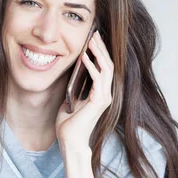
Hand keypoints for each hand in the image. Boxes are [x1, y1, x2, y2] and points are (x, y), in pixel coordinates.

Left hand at [55, 30, 113, 148]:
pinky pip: (97, 79)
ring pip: (106, 69)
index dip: (100, 53)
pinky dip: (92, 66)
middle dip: (101, 48)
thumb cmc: (68, 126)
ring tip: (92, 40)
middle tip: (94, 34)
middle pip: (108, 65)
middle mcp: (105, 94)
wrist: (70, 142)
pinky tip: (85, 57)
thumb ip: (73, 90)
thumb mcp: (69, 102)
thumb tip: (69, 76)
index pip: (104, 68)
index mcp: (99, 94)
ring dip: (98, 53)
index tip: (93, 39)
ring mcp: (104, 98)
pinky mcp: (99, 102)